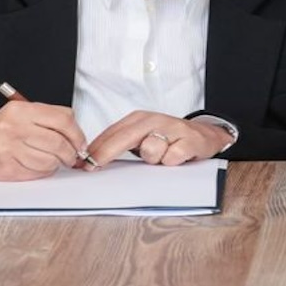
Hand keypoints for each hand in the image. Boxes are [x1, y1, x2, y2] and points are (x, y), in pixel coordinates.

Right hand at [0, 99, 90, 180]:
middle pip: (58, 142)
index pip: (62, 119)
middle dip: (70, 153)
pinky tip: (37, 165)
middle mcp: (14, 127)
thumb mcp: (22, 114)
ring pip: (49, 160)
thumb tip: (78, 136)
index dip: (77, 134)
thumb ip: (49, 119)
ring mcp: (8, 149)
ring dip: (57, 164)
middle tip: (72, 156)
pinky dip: (43, 171)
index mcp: (21, 110)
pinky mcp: (6, 168)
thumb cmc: (0, 130)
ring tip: (53, 160)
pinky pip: (37, 172)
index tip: (81, 143)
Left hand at [86, 110, 234, 166]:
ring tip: (161, 157)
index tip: (82, 164)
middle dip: (106, 153)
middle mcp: (154, 120)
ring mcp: (172, 128)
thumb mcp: (142, 138)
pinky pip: (171, 157)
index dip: (95, 149)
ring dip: (153, 159)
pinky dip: (171, 161)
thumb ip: (120, 145)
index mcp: (139, 119)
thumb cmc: (167, 139)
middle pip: (124, 137)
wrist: (203, 135)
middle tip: (93, 167)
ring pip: (150, 150)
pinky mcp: (189, 140)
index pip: (112, 133)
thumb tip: (90, 160)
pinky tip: (176, 158)